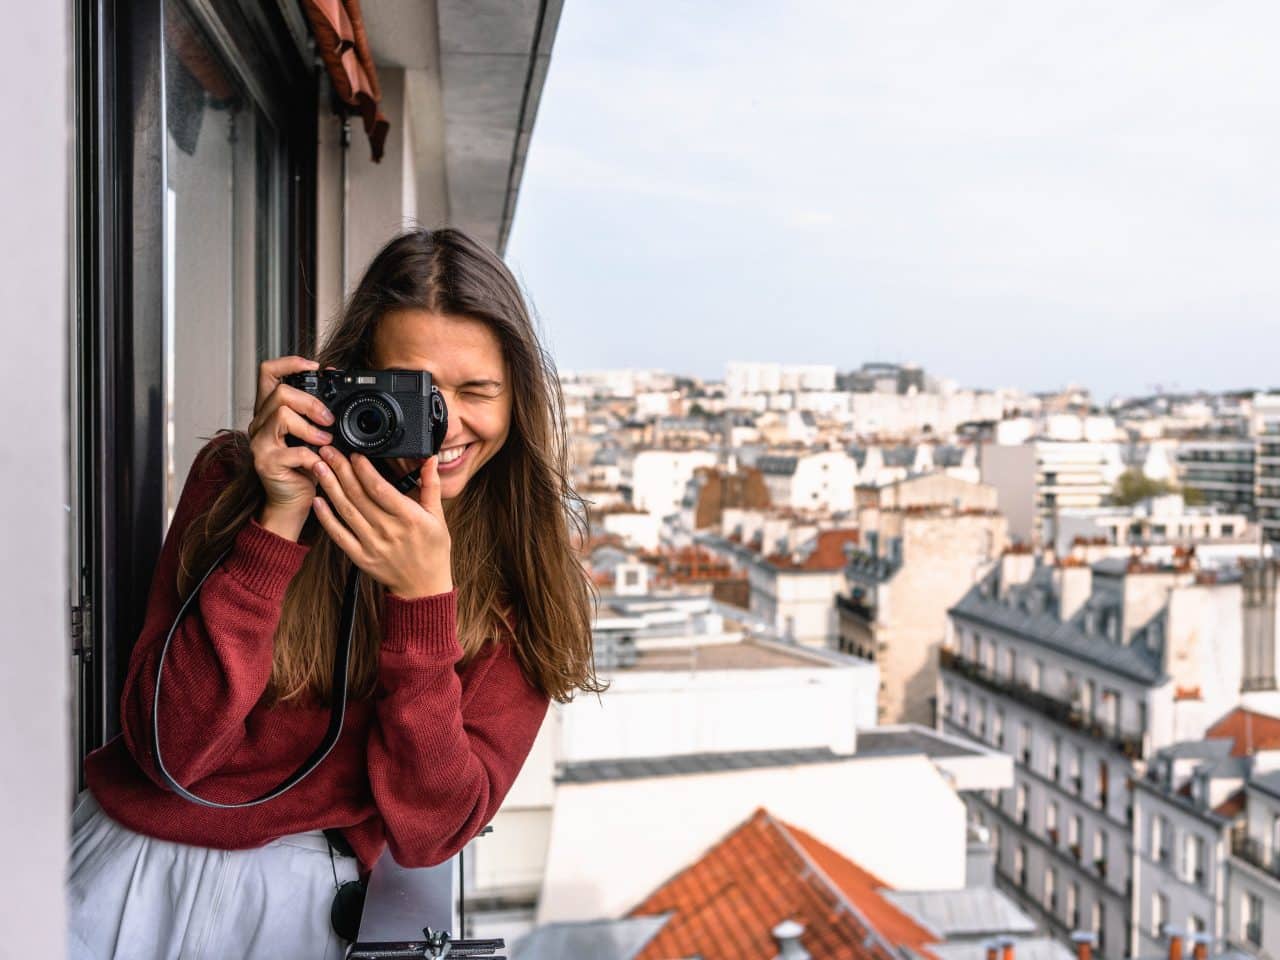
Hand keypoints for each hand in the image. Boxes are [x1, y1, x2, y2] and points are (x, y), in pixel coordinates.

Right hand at [246, 356, 336, 539]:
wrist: (292, 502)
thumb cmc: (304, 468)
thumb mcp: (313, 436)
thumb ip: (318, 414)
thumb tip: (337, 387)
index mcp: (269, 411)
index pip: (268, 372)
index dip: (290, 362)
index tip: (315, 365)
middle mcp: (259, 424)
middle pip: (279, 393)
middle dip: (311, 402)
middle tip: (329, 420)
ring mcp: (259, 443)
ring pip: (281, 415)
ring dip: (310, 428)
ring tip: (326, 442)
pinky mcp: (266, 463)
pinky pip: (292, 451)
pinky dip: (312, 456)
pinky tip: (320, 463)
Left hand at [310, 449, 452, 598]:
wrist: (423, 587)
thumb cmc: (432, 550)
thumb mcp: (438, 517)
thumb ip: (431, 486)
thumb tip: (430, 459)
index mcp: (409, 518)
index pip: (381, 488)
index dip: (364, 470)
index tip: (355, 454)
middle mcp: (389, 531)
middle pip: (359, 495)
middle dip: (341, 470)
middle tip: (328, 451)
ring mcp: (372, 545)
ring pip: (346, 511)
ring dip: (330, 487)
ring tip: (319, 467)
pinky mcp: (360, 557)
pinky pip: (339, 535)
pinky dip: (327, 518)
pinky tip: (318, 501)